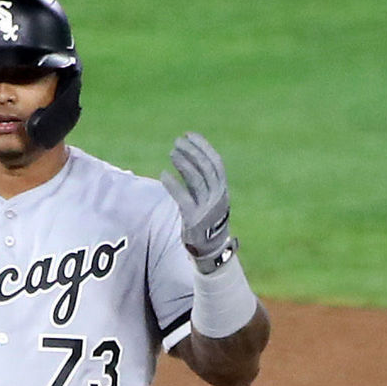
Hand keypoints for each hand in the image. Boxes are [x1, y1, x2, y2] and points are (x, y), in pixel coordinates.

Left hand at [159, 133, 237, 273]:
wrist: (211, 250)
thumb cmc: (206, 220)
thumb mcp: (208, 198)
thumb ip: (201, 180)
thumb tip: (188, 156)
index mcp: (223, 190)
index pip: (216, 163)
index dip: (203, 147)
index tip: (189, 135)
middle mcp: (218, 197)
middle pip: (206, 169)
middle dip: (192, 152)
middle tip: (177, 141)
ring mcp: (207, 208)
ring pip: (197, 180)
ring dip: (184, 164)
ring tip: (172, 153)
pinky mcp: (194, 219)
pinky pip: (183, 198)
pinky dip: (173, 185)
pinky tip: (163, 174)